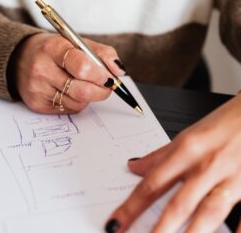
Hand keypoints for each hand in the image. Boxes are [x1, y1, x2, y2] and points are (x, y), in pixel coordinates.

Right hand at [15, 32, 124, 113]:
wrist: (21, 58)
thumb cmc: (55, 50)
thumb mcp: (78, 42)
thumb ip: (102, 53)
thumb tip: (119, 72)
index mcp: (53, 48)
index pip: (82, 66)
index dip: (101, 75)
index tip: (109, 77)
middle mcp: (41, 69)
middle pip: (82, 90)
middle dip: (101, 90)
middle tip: (106, 85)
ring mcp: (37, 88)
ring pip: (78, 102)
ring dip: (88, 96)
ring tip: (82, 83)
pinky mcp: (36, 104)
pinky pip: (68, 109)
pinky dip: (76, 102)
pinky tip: (69, 90)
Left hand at [105, 94, 240, 232]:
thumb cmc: (224, 122)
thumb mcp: (188, 134)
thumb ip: (160, 154)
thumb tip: (134, 166)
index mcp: (187, 149)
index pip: (152, 182)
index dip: (132, 206)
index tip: (116, 222)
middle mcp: (205, 165)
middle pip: (178, 203)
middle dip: (158, 230)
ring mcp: (231, 177)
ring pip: (208, 212)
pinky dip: (237, 231)